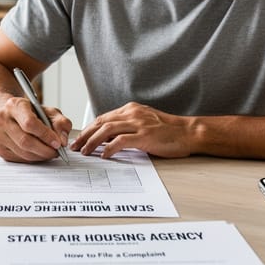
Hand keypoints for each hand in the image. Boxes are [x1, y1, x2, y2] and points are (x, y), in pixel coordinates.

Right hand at [0, 96, 72, 162]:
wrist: (10, 115)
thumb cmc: (30, 112)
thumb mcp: (48, 111)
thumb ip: (60, 122)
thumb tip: (62, 140)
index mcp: (14, 105)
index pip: (29, 123)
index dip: (45, 135)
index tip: (57, 143)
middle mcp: (2, 119)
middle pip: (25, 141)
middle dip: (45, 150)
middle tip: (56, 151)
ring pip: (23, 152)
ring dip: (40, 156)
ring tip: (50, 153)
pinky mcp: (0, 148)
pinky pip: (19, 158)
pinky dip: (33, 159)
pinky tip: (39, 154)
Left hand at [71, 102, 192, 158]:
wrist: (189, 132)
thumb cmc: (168, 131)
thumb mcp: (144, 123)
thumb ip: (127, 127)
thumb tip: (106, 139)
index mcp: (131, 109)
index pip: (103, 118)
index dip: (89, 129)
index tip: (80, 139)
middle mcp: (132, 113)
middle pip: (101, 122)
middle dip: (85, 135)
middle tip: (75, 146)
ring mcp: (139, 124)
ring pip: (107, 130)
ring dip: (92, 141)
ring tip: (85, 152)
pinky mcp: (145, 135)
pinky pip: (121, 141)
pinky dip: (109, 148)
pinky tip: (103, 155)